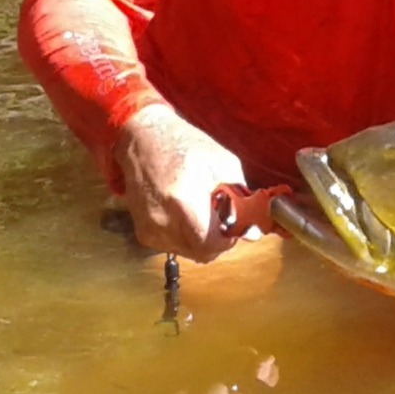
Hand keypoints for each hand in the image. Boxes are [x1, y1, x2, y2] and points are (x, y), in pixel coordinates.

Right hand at [114, 103, 245, 260]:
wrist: (144, 140)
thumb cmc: (185, 146)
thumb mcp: (223, 164)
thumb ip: (240, 199)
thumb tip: (251, 229)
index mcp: (183, 201)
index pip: (209, 245)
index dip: (226, 241)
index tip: (232, 229)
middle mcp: (162, 220)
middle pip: (199, 253)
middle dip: (214, 239)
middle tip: (217, 217)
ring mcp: (150, 228)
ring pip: (187, 251)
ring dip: (198, 238)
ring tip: (197, 210)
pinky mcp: (142, 232)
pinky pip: (172, 245)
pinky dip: (182, 235)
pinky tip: (182, 212)